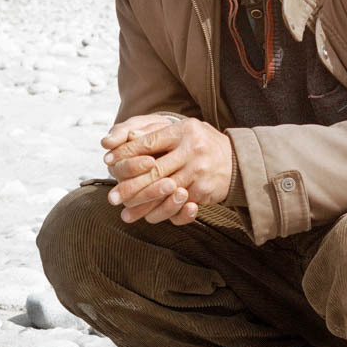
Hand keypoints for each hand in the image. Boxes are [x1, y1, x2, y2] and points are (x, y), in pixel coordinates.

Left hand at [101, 115, 232, 224]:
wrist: (238, 162)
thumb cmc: (202, 143)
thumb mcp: (183, 130)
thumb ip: (156, 133)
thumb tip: (125, 137)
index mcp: (183, 132)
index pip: (148, 143)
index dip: (126, 153)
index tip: (108, 162)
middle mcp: (191, 151)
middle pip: (154, 171)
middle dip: (131, 186)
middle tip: (112, 198)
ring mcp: (198, 172)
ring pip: (164, 192)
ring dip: (143, 204)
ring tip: (126, 213)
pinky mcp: (204, 191)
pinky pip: (178, 205)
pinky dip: (162, 212)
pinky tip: (148, 217)